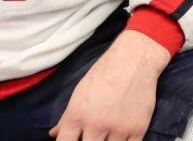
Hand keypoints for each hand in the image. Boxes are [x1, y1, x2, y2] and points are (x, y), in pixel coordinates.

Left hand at [50, 31, 171, 140]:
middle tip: (92, 135)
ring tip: (106, 133)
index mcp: (77, 114)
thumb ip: (67, 117)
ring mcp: (118, 129)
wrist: (134, 59)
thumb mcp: (80, 92)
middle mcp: (96, 124)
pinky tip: (120, 137)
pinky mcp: (138, 129)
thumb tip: (54, 134)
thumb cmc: (104, 73)